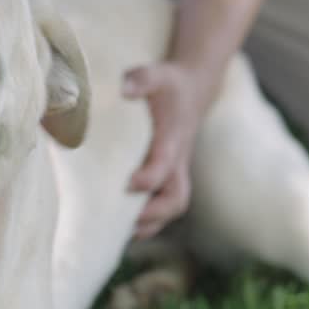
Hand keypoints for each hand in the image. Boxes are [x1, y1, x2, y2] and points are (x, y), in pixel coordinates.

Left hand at [122, 61, 217, 238]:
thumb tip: (124, 89)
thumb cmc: (169, 85)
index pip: (166, 164)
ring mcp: (174, 173)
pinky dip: (145, 221)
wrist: (192, 91)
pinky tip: (116, 227)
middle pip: (176, 198)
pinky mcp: (166, 178)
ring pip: (170, 208)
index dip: (150, 177)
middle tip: (124, 223)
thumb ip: (142, 79)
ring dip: (148, 224)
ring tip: (115, 234)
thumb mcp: (157, 74)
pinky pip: (161, 207)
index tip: (129, 184)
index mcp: (173, 139)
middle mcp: (176, 162)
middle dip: (154, 214)